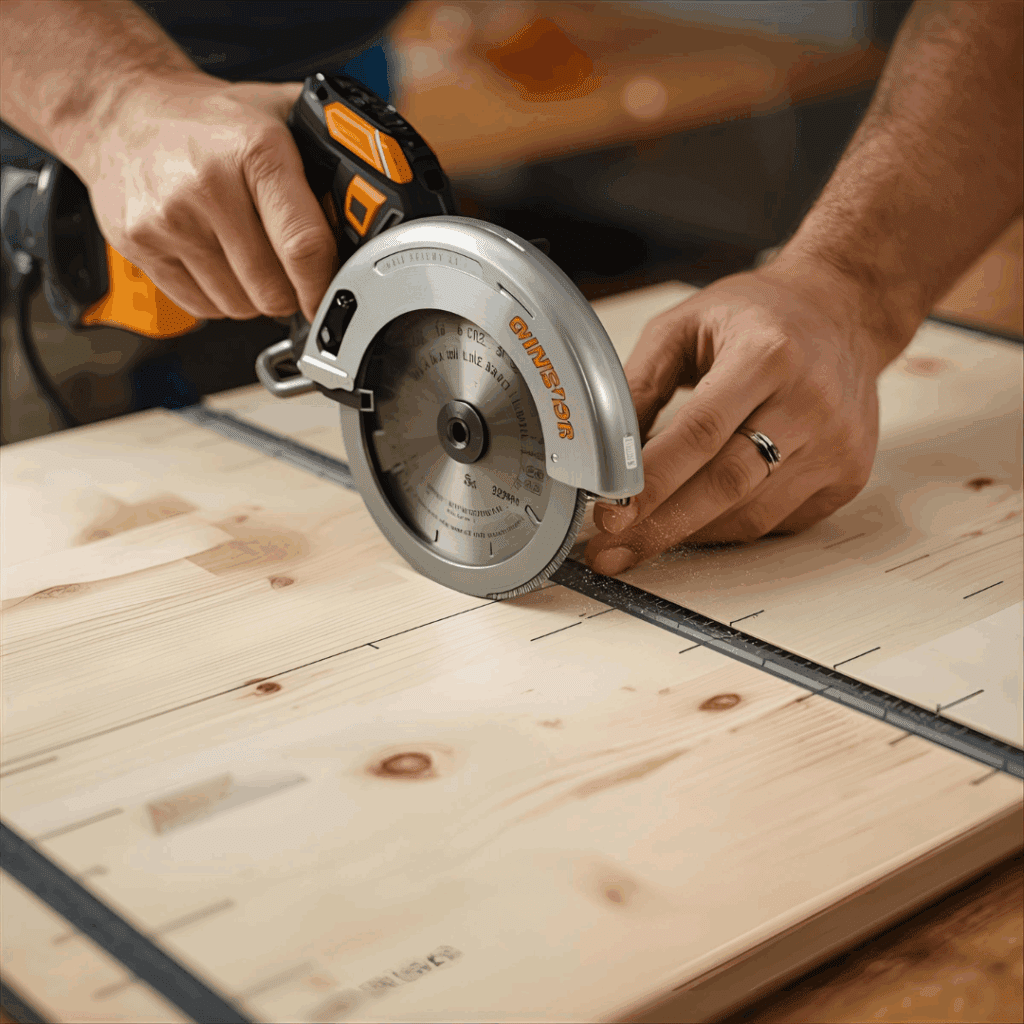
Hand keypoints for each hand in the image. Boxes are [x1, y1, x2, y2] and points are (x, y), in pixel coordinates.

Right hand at [78, 74, 336, 321]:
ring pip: (239, 306)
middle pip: (272, 289)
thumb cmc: (211, 120)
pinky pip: (202, 308)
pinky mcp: (140, 244)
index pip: (304, 247)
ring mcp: (169, 218)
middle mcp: (208, 185)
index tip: (333, 296)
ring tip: (250, 260)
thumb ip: (332, 159)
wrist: (123, 109)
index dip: (325, 285)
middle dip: (292, 292)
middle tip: (292, 274)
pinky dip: (220, 299)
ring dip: (255, 298)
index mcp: (256, 150)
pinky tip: (218, 264)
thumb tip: (371, 218)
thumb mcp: (281, 117)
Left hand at [586, 266, 904, 574]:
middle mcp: (809, 402)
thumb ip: (639, 384)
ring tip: (640, 538)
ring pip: (750, 515)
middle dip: (660, 526)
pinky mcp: (848, 475)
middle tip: (610, 550)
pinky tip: (694, 522)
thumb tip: (603, 453)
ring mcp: (836, 444)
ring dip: (688, 534)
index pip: (701, 432)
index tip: (610, 515)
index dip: (652, 482)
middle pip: (726, 485)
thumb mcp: (684, 325)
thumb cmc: (758, 316)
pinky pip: (775, 522)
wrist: (844, 310)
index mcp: (766, 354)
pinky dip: (726, 528)